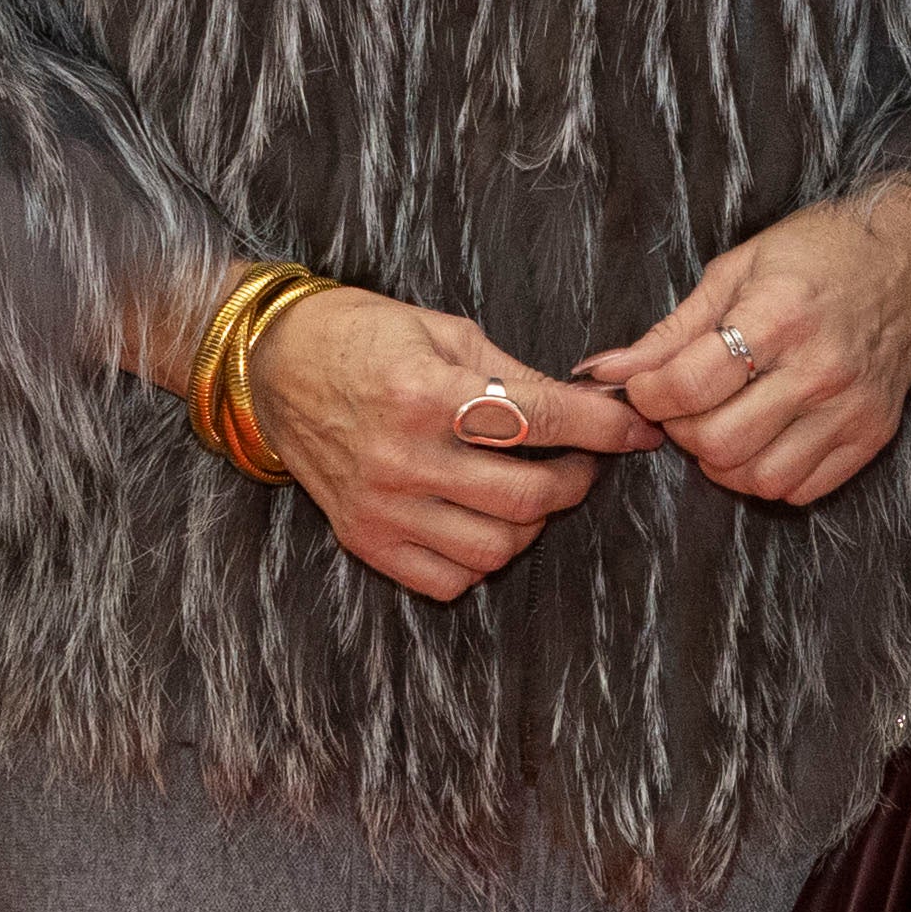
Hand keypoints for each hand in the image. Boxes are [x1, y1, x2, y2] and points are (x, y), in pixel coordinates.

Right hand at [225, 283, 653, 601]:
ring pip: (496, 548)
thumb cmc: (363, 337)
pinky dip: (481, 560)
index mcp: (426, 392)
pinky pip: (448, 580)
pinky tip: (482, 523)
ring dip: (532, 526)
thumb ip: (514, 374)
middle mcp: (404, 456)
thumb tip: (588, 402)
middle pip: (529, 498)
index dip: (605, 427)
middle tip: (581, 460)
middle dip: (576, 480)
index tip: (638, 430)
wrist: (272, 366)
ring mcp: (382, 506)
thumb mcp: (444, 331)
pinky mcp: (364, 539)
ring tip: (532, 492)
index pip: (542, 419)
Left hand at [582, 183, 910, 510]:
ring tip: (722, 423)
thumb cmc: (819, 254)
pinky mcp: (871, 435)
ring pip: (758, 478)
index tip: (647, 386)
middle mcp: (819, 369)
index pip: (690, 386)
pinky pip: (801, 489)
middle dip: (682, 431)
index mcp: (780, 316)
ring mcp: (850, 408)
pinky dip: (767, 475)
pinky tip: (762, 439)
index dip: (649, 396)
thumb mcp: (737, 270)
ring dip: (723, 461)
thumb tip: (603, 372)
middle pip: (719, 442)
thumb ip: (671, 331)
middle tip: (683, 406)